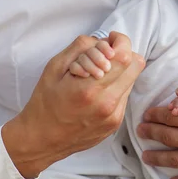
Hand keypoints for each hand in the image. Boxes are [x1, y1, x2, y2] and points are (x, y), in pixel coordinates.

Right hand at [1, 32, 144, 178]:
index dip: (121, 41)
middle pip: (136, 65)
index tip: (110, 39)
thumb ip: (80, 48)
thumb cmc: (44, 102)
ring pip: (132, 79)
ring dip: (120, 70)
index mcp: (90, 89)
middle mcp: (107, 104)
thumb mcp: (54, 68)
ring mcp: (114, 116)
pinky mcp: (115, 123)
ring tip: (99, 74)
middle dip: (123, 53)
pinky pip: (125, 95)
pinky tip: (98, 90)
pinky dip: (116, 86)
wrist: (41, 139)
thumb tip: (103, 40)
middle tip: (107, 53)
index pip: (124, 56)